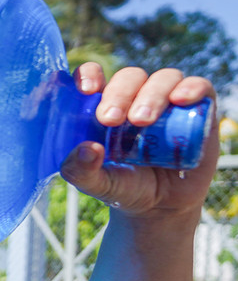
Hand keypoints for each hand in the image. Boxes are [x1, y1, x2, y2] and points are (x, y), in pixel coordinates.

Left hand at [60, 65, 218, 216]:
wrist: (162, 206)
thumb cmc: (123, 187)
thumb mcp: (96, 184)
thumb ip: (80, 170)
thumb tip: (86, 149)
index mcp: (104, 107)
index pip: (94, 76)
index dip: (89, 75)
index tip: (87, 90)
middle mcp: (136, 98)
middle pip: (129, 77)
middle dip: (119, 93)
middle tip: (111, 120)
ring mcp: (168, 102)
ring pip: (163, 78)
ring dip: (152, 94)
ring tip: (142, 121)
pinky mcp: (199, 110)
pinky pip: (200, 87)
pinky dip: (192, 88)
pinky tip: (181, 100)